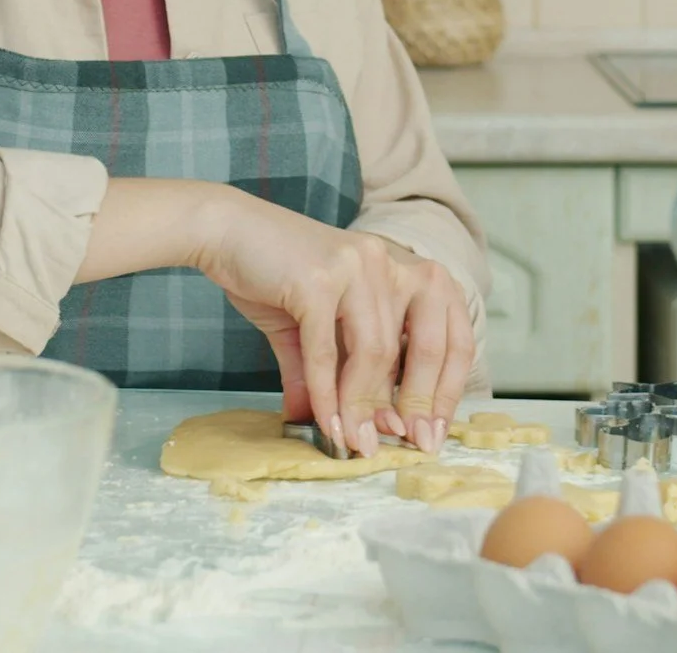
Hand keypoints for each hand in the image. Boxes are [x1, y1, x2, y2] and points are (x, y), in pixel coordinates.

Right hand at [190, 196, 469, 458]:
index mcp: (405, 270)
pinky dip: (326, 394)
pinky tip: (325, 423)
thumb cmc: (275, 275)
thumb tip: (346, 435)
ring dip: (364, 407)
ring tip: (356, 443)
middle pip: (423, 348)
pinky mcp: (319, 279)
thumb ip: (336, 376)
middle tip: (403, 446)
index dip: (448, 390)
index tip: (432, 433)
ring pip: (375, 353)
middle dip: (414, 406)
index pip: (452, 335)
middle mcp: (391, 263)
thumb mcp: (317, 329)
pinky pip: (328, 351)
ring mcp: (357, 266)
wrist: (224, 230)